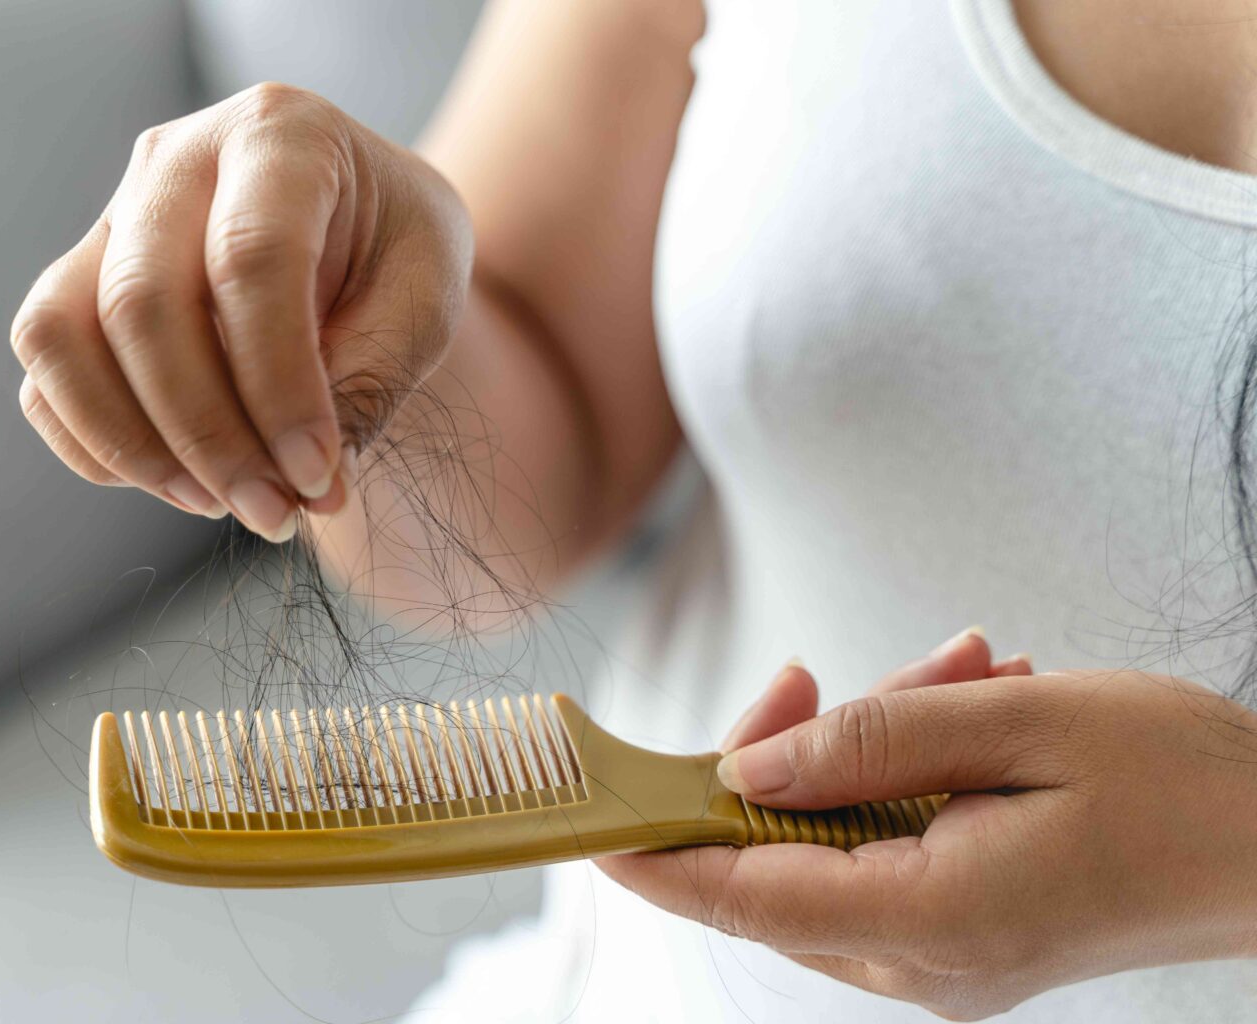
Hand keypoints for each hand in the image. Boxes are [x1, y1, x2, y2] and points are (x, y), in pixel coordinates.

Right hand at [10, 83, 471, 539]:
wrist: (361, 226)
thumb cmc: (398, 254)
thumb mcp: (427, 298)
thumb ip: (372, 377)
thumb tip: (306, 486)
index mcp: (280, 134)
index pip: (252, 259)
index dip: (279, 386)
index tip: (318, 478)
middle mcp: (176, 159)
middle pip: (143, 302)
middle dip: (209, 434)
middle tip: (274, 514)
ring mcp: (111, 218)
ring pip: (61, 333)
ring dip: (134, 444)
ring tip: (219, 505)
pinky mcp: (76, 280)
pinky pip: (45, 371)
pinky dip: (93, 443)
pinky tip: (177, 483)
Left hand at [599, 630, 1256, 1020]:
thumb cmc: (1179, 778)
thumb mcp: (1019, 723)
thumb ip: (870, 744)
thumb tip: (744, 773)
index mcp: (936, 919)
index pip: (747, 895)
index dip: (655, 855)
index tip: (585, 819)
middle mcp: (928, 962)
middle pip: (777, 865)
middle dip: (782, 757)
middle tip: (817, 673)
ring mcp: (947, 958)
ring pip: (831, 848)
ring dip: (864, 752)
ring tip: (957, 675)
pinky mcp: (965, 935)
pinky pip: (884, 851)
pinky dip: (902, 778)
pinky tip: (968, 707)